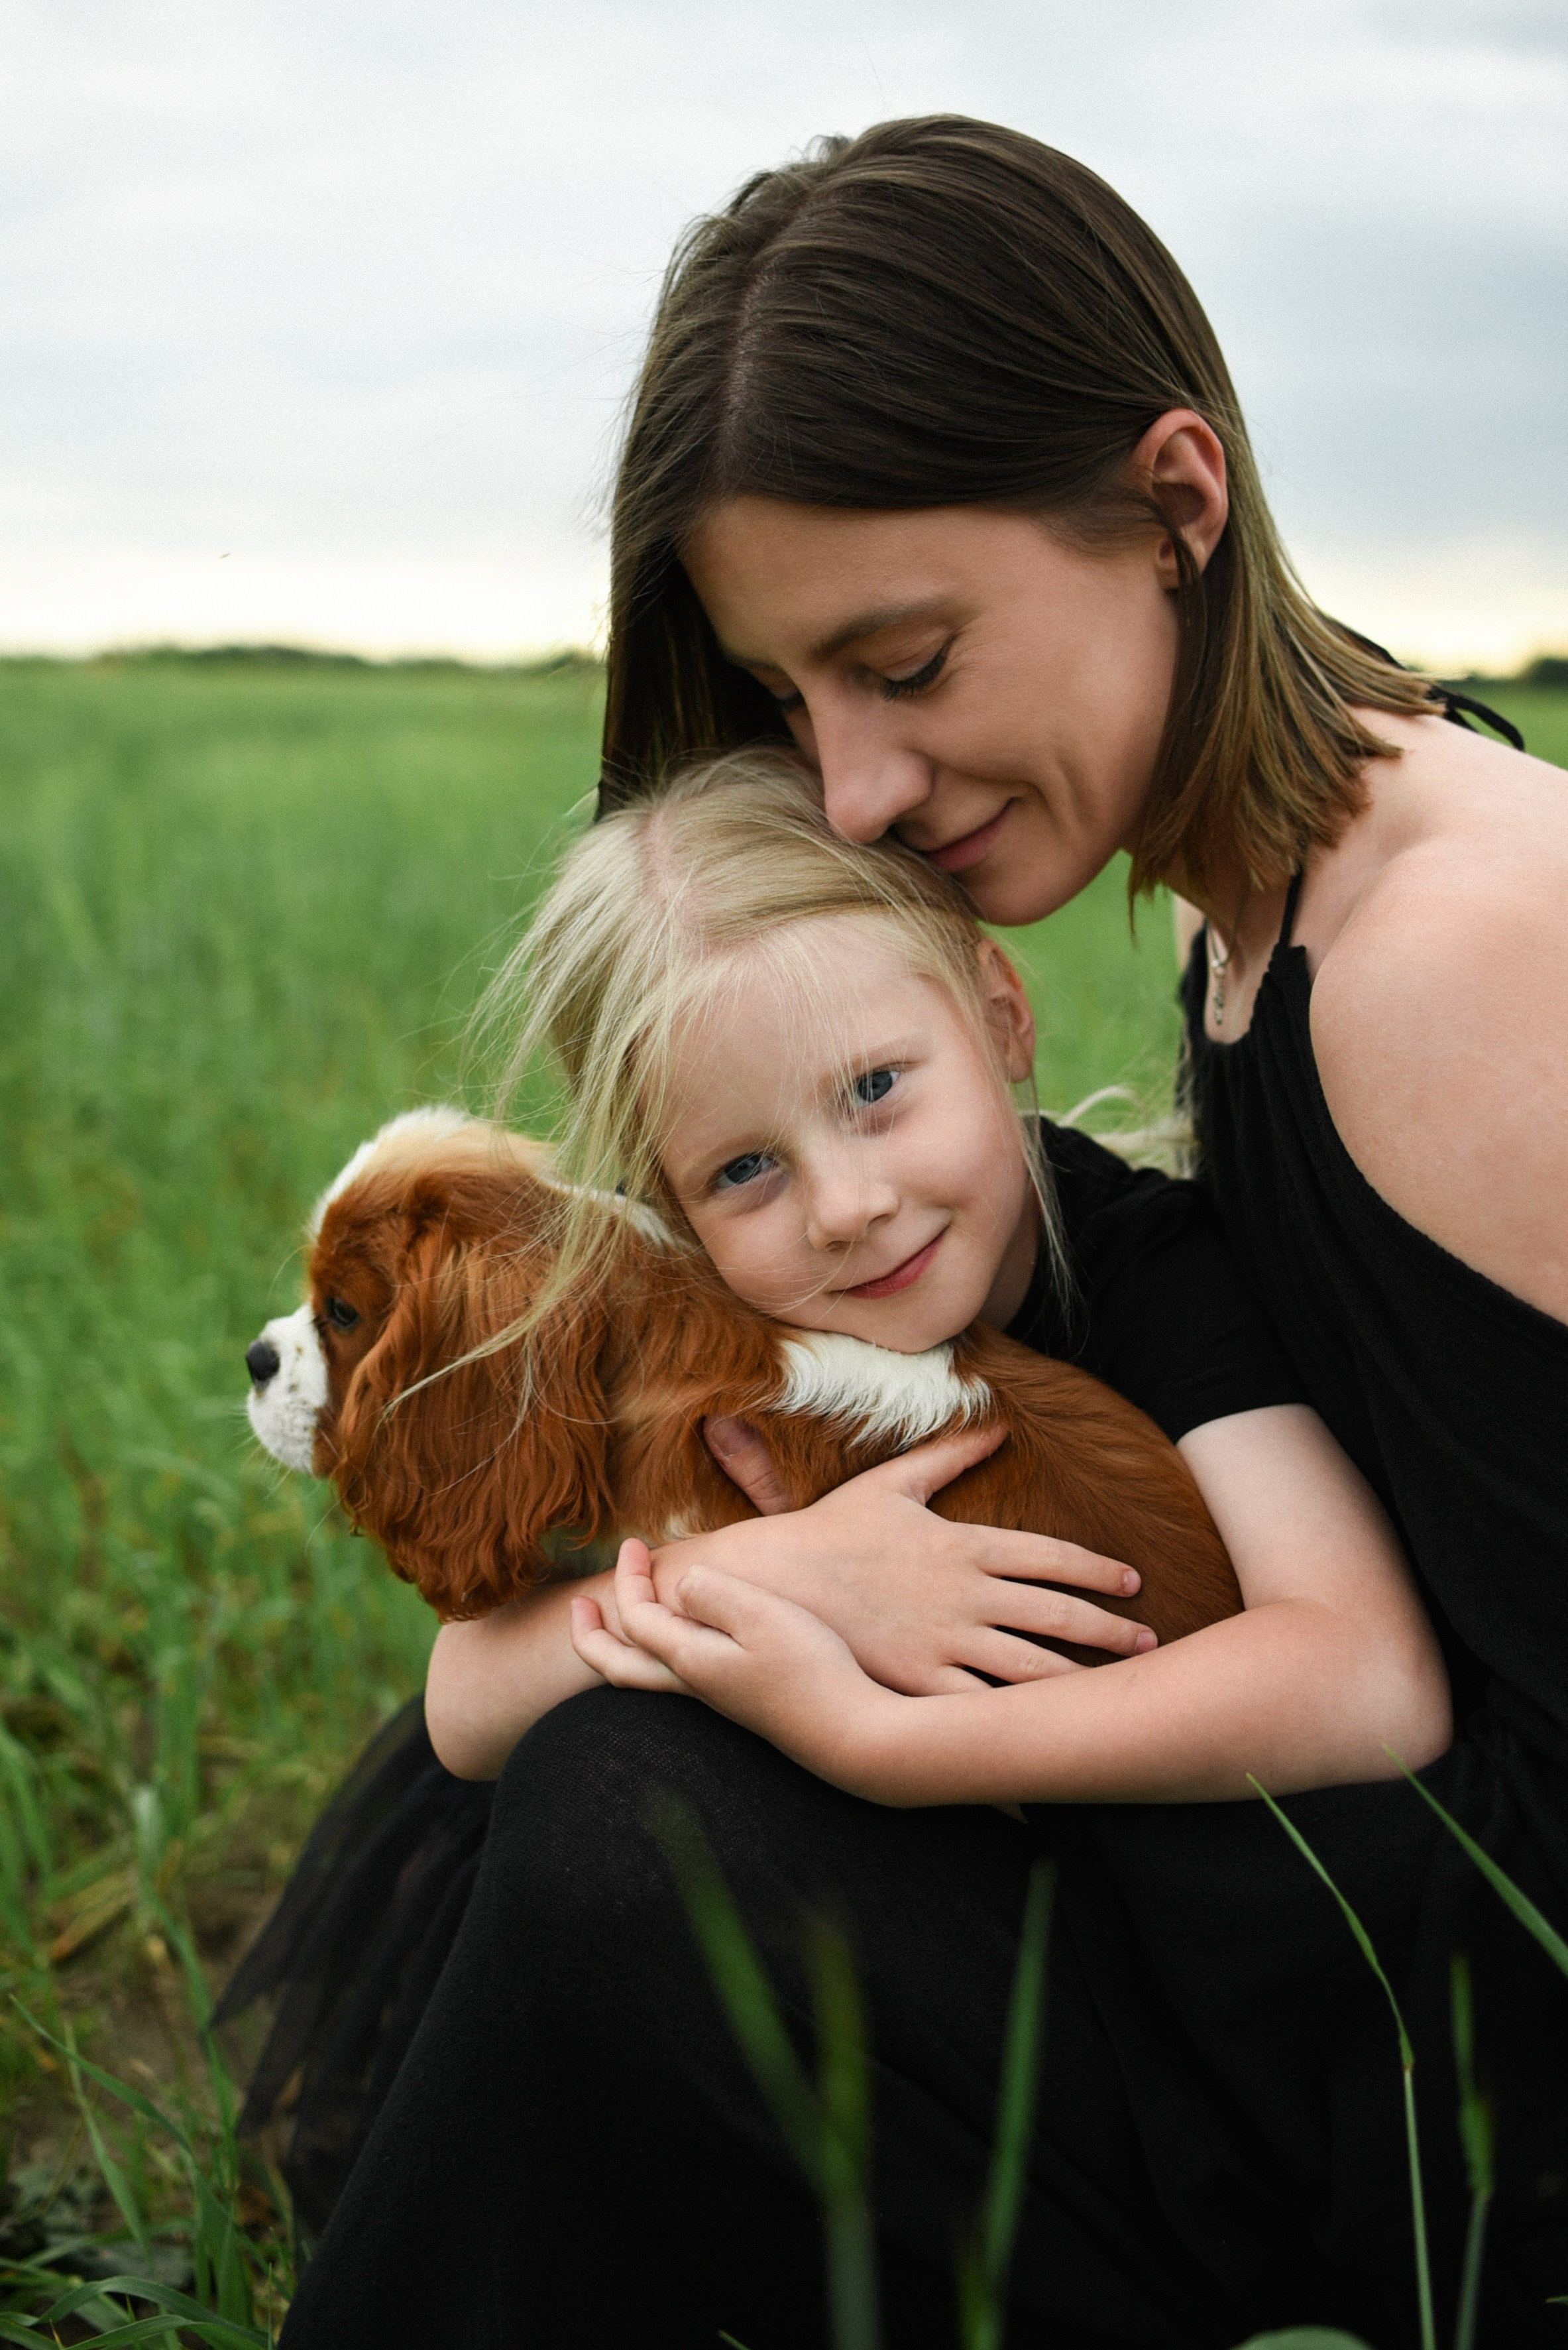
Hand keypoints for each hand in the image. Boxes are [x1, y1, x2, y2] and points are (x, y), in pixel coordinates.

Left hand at [572, 1539, 882, 1782]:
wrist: (853, 1736)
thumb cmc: (812, 1671)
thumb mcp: (762, 1618)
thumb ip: (715, 1594)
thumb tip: (680, 1583)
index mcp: (690, 1661)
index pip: (636, 1618)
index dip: (626, 1577)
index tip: (633, 1541)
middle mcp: (694, 1686)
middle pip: (619, 1669)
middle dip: (591, 1636)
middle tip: (579, 1606)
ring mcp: (718, 1700)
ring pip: (645, 1679)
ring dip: (621, 1649)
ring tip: (616, 1625)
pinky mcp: (742, 1705)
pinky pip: (675, 1682)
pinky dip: (657, 1658)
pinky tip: (683, 1643)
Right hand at [672, 1418, 1155, 1694]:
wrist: (772, 1580)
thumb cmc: (832, 1529)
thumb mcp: (892, 1482)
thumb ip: (951, 1454)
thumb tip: (997, 1423)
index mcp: (963, 1545)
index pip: (1051, 1556)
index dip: (1098, 1569)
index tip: (1133, 1582)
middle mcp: (963, 1594)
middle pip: (1056, 1615)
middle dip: (1109, 1631)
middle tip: (1149, 1641)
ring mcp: (942, 1640)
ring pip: (1030, 1666)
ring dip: (1081, 1678)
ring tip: (1118, 1691)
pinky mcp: (916, 1681)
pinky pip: (978, 1707)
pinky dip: (1017, 1723)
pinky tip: (1048, 1736)